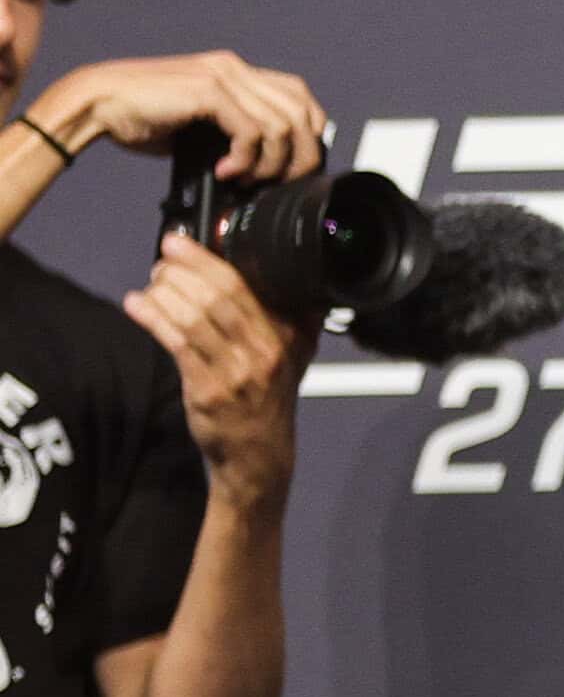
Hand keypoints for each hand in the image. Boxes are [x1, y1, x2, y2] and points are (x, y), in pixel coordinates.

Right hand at [40, 51, 327, 183]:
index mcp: (237, 72)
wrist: (98, 104)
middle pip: (301, 112)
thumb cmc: (143, 117)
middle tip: (277, 181)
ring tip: (246, 179)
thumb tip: (266, 166)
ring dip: (270, 163)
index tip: (295, 164)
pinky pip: (251, 132)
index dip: (310, 132)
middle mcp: (235, 69)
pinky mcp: (208, 91)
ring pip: (282, 126)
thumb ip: (234, 133)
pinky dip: (245, 160)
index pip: (299, 96)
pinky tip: (224, 171)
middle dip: (301, 155)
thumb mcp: (201, 125)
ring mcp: (223, 76)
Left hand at [125, 233, 313, 498]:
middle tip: (162, 258)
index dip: (207, 260)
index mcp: (286, 335)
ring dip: (165, 293)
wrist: (259, 453)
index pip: (246, 286)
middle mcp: (265, 350)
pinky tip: (136, 305)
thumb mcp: (295, 355)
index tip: (181, 243)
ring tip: (151, 282)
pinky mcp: (207, 389)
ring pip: (195, 318)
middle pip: (219, 297)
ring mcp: (236, 371)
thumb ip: (292, 317)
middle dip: (184, 270)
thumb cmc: (269, 399)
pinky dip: (153, 318)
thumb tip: (280, 274)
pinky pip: (176, 344)